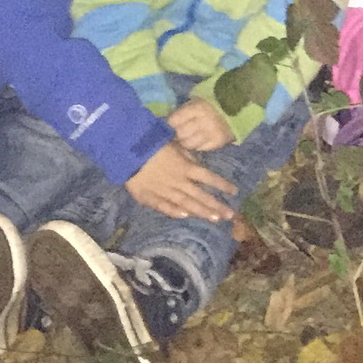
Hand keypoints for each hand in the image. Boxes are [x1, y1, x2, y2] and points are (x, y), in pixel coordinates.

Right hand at [123, 141, 237, 218]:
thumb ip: (187, 156)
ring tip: (214, 219)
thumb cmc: (152, 143)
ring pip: (186, 204)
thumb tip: (198, 165)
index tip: (234, 192)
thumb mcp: (175, 144)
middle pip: (201, 196)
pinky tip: (186, 217)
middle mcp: (178, 182)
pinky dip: (175, 212)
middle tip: (230, 215)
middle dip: (216, 206)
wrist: (127, 151)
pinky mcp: (150, 197)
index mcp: (186, 167)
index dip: (222, 185)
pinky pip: (165, 206)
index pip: (209, 178)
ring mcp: (165, 191)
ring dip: (201, 212)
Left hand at [169, 102, 233, 150]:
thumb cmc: (210, 104)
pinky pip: (200, 149)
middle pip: (180, 134)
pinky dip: (196, 146)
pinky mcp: (217, 142)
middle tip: (175, 135)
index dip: (168, 125)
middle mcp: (204, 121)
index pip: (174, 120)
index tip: (166, 127)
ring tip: (185, 139)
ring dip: (184, 143)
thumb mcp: (195, 102)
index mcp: (197, 107)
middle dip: (175, 136)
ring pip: (188, 144)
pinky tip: (196, 141)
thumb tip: (164, 124)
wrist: (237, 109)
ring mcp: (211, 133)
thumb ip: (182, 112)